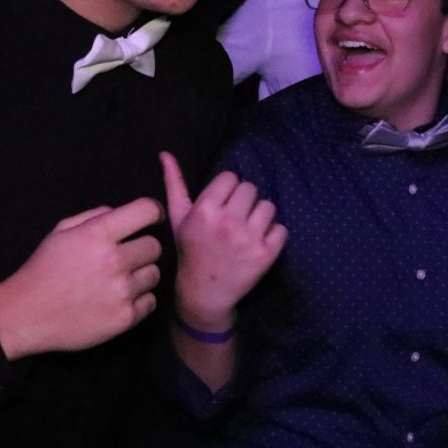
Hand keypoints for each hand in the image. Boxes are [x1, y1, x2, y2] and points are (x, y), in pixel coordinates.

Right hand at [0, 199, 164, 359]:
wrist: (27, 315)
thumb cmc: (43, 269)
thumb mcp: (61, 232)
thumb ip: (94, 216)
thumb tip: (121, 211)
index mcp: (97, 234)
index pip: (146, 211)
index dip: (153, 212)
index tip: (151, 218)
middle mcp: (113, 260)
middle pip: (154, 246)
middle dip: (142, 248)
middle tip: (125, 257)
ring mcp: (120, 291)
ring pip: (154, 274)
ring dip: (141, 275)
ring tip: (118, 281)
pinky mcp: (124, 318)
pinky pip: (150, 301)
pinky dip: (139, 301)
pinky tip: (119, 300)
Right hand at [161, 152, 285, 328]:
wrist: (204, 293)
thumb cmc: (190, 251)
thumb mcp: (178, 218)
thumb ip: (174, 184)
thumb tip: (165, 154)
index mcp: (205, 210)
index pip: (231, 177)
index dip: (227, 190)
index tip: (221, 206)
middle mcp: (228, 222)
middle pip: (250, 189)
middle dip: (244, 202)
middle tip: (234, 220)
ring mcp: (249, 239)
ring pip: (268, 206)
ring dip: (260, 217)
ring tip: (246, 231)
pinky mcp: (266, 254)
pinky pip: (281, 229)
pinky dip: (273, 235)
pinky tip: (258, 244)